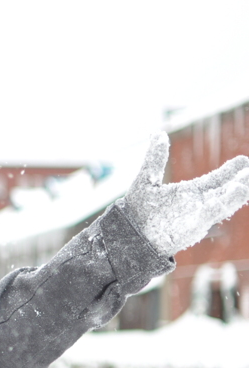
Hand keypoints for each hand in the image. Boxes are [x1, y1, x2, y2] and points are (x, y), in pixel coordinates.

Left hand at [122, 132, 248, 255]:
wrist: (130, 234)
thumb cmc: (138, 211)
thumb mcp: (146, 180)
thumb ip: (155, 158)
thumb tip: (158, 133)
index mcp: (190, 192)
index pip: (216, 180)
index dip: (231, 171)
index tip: (243, 161)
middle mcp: (198, 204)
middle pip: (226, 190)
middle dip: (240, 181)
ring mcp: (197, 216)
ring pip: (223, 202)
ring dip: (236, 193)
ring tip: (245, 183)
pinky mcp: (192, 226)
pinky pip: (210, 215)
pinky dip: (222, 206)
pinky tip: (232, 196)